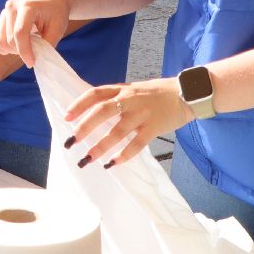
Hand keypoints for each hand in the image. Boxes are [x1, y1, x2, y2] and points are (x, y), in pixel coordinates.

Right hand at [0, 0, 71, 66]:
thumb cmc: (57, 14)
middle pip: (9, 39)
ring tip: (25, 47)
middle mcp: (12, 7)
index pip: (20, 32)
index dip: (24, 51)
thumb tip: (36, 60)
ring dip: (11, 50)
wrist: (52, 0)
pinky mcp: (0, 18)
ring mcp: (4, 12)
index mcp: (28, 6)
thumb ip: (47, 45)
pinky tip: (15, 46)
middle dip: (20, 51)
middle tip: (34, 52)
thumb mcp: (58, 29)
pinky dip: (3, 47)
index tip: (32, 62)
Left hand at [64, 77, 192, 166]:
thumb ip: (117, 99)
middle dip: (84, 128)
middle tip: (70, 142)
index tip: (66, 117)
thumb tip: (93, 112)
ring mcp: (142, 114)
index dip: (79, 105)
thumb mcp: (134, 90)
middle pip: (102, 111)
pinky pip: (137, 144)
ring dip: (100, 147)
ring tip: (87, 159)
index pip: (95, 94)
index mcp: (123, 89)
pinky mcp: (154, 127)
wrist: (187, 93)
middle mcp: (130, 100)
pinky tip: (113, 164)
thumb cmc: (157, 94)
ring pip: (117, 131)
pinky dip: (124, 155)